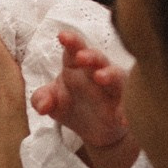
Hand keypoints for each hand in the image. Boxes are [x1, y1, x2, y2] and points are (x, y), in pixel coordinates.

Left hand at [31, 30, 133, 152]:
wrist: (92, 131)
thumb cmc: (72, 107)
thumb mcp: (51, 104)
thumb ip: (41, 100)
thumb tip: (42, 107)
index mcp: (76, 66)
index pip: (74, 50)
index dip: (71, 42)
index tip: (62, 36)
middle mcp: (96, 72)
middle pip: (97, 58)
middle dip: (90, 55)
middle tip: (80, 57)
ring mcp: (111, 89)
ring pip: (116, 76)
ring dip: (109, 75)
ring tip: (100, 77)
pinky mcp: (122, 108)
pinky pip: (126, 107)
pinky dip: (123, 112)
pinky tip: (121, 118)